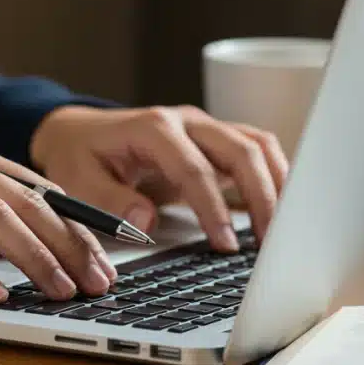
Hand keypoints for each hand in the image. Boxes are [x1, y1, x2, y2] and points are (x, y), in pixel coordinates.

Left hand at [29, 105, 289, 249]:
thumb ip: (109, 201)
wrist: (79, 133)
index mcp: (152, 128)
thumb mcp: (78, 180)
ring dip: (277, 184)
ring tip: (286, 229)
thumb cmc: (80, 157)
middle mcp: (186, 121)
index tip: (225, 243)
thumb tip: (145, 221)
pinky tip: (283, 208)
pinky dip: (275, 176)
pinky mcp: (215, 140)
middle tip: (270, 242)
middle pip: (240, 149)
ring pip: (257, 145)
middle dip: (261, 196)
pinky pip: (256, 151)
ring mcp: (205, 128)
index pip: (194, 168)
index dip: (213, 208)